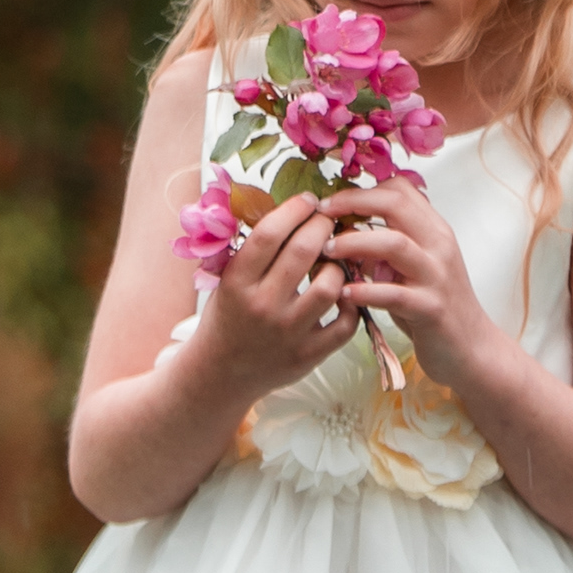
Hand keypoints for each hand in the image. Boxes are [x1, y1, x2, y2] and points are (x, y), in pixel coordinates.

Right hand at [200, 188, 369, 392]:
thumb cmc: (229, 315)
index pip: (269, 234)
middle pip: (303, 251)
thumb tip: (295, 205)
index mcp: (237, 283)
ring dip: (339, 264)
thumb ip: (256, 248)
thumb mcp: (228, 279)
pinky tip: (343, 292)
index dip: (294, 209)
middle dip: (322, 226)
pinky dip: (351, 303)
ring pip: (330, 285)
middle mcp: (262, 307)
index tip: (308, 200)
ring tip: (335, 258)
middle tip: (327, 220)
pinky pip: (345, 324)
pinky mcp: (308, 356)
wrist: (221, 372)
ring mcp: (287, 334)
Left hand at [317, 172, 488, 389]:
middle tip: (321, 213)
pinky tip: (344, 293)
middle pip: (396, 204)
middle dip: (353, 202)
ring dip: (354, 243)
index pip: (400, 189)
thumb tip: (342, 235)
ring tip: (327, 251)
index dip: (361, 190)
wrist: (472, 348)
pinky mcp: (432, 309)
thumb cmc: (433, 305)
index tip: (331, 201)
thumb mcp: (413, 269)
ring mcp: (437, 277)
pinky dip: (366, 291)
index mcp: (434, 230)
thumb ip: (384, 249)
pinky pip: (394, 294)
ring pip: (394, 244)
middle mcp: (439, 246)